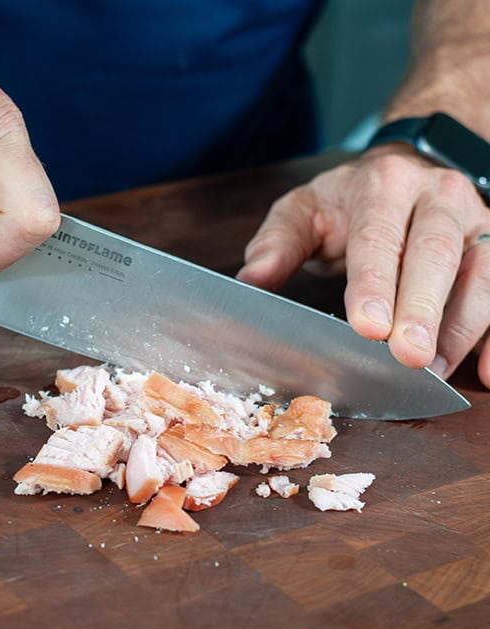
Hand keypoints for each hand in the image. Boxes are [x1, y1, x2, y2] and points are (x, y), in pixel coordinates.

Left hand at [237, 145, 489, 387]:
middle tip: (407, 357)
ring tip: (432, 372)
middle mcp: (439, 199)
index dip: (376, 283)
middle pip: (437, 254)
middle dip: (423, 309)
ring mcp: (477, 224)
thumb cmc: (349, 200)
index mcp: (384, 187)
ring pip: (482, 274)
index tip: (368, 327)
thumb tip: (252, 278)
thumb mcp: (304, 208)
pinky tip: (486, 372)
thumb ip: (278, 242)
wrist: (408, 166)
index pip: (379, 237)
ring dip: (460, 329)